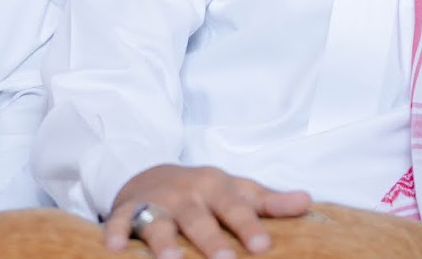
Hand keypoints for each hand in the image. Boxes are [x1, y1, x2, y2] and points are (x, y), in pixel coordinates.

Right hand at [105, 164, 310, 258]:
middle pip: (198, 218)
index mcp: (215, 187)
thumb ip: (269, 201)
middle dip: (209, 239)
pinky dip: (113, 233)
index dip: (248, 225)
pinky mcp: (126, 211)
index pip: (235, 207)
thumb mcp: (236, 189)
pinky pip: (117, 221)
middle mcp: (185, 194)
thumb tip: (307, 201)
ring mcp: (155, 202)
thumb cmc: (203, 190)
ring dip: (163, 241)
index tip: (261, 245)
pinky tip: (114, 249)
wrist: (150, 173)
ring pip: (159, 221)